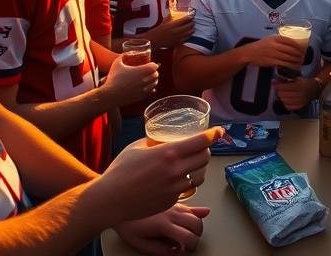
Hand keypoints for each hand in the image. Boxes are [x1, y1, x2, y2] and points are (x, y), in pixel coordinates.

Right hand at [93, 126, 222, 220]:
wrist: (111, 199)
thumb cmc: (120, 170)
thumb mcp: (137, 146)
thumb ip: (155, 141)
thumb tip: (165, 137)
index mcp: (168, 153)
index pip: (200, 141)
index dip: (213, 134)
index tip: (219, 131)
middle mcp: (176, 170)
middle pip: (205, 157)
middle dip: (207, 150)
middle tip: (202, 147)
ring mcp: (175, 187)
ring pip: (201, 175)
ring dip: (201, 167)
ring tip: (194, 162)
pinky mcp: (172, 199)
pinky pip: (189, 188)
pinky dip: (189, 181)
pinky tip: (182, 178)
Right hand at [103, 55, 158, 107]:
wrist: (110, 95)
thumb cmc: (113, 78)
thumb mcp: (117, 63)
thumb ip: (125, 55)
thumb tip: (131, 52)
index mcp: (141, 71)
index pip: (154, 66)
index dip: (153, 64)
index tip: (149, 64)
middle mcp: (145, 80)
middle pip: (156, 74)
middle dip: (153, 72)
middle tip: (149, 70)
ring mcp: (144, 89)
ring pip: (154, 83)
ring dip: (153, 80)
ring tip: (149, 78)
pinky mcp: (141, 97)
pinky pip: (151, 91)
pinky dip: (150, 88)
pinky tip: (146, 86)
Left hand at [114, 204, 210, 254]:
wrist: (119, 202)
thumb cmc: (128, 224)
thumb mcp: (140, 243)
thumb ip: (159, 249)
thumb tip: (174, 252)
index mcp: (164, 225)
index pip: (188, 237)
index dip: (191, 246)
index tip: (186, 250)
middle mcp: (171, 213)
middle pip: (196, 224)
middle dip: (197, 236)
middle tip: (189, 243)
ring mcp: (173, 205)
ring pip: (195, 214)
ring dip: (197, 225)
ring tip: (190, 232)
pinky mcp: (172, 201)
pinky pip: (190, 205)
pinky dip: (199, 210)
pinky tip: (204, 212)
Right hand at [146, 14, 196, 48]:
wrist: (154, 40)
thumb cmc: (158, 30)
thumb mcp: (164, 21)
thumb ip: (170, 16)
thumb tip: (174, 12)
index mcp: (173, 24)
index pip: (185, 19)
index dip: (190, 16)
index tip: (192, 15)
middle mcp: (177, 31)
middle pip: (189, 26)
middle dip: (192, 23)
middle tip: (193, 21)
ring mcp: (178, 37)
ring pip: (189, 32)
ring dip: (192, 29)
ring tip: (193, 27)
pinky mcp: (178, 42)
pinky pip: (186, 38)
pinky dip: (189, 35)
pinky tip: (189, 33)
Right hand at [244, 36, 305, 69]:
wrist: (249, 53)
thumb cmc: (261, 46)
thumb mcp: (269, 39)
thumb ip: (279, 40)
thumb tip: (292, 43)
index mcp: (275, 38)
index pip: (290, 41)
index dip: (298, 45)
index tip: (303, 48)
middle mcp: (274, 45)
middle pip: (291, 50)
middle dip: (299, 54)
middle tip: (303, 56)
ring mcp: (273, 54)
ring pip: (288, 57)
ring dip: (296, 61)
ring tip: (300, 62)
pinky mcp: (271, 62)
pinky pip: (283, 64)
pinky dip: (290, 66)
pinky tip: (294, 67)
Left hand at [273, 76, 318, 111]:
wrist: (315, 88)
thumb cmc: (306, 82)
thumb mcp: (298, 78)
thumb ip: (288, 80)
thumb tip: (277, 81)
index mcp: (301, 85)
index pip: (285, 87)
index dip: (278, 86)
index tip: (274, 84)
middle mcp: (301, 94)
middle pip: (283, 95)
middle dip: (279, 91)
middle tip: (278, 88)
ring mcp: (301, 101)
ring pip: (285, 101)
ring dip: (281, 97)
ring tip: (281, 93)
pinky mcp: (300, 106)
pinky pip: (289, 107)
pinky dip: (285, 103)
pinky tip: (285, 99)